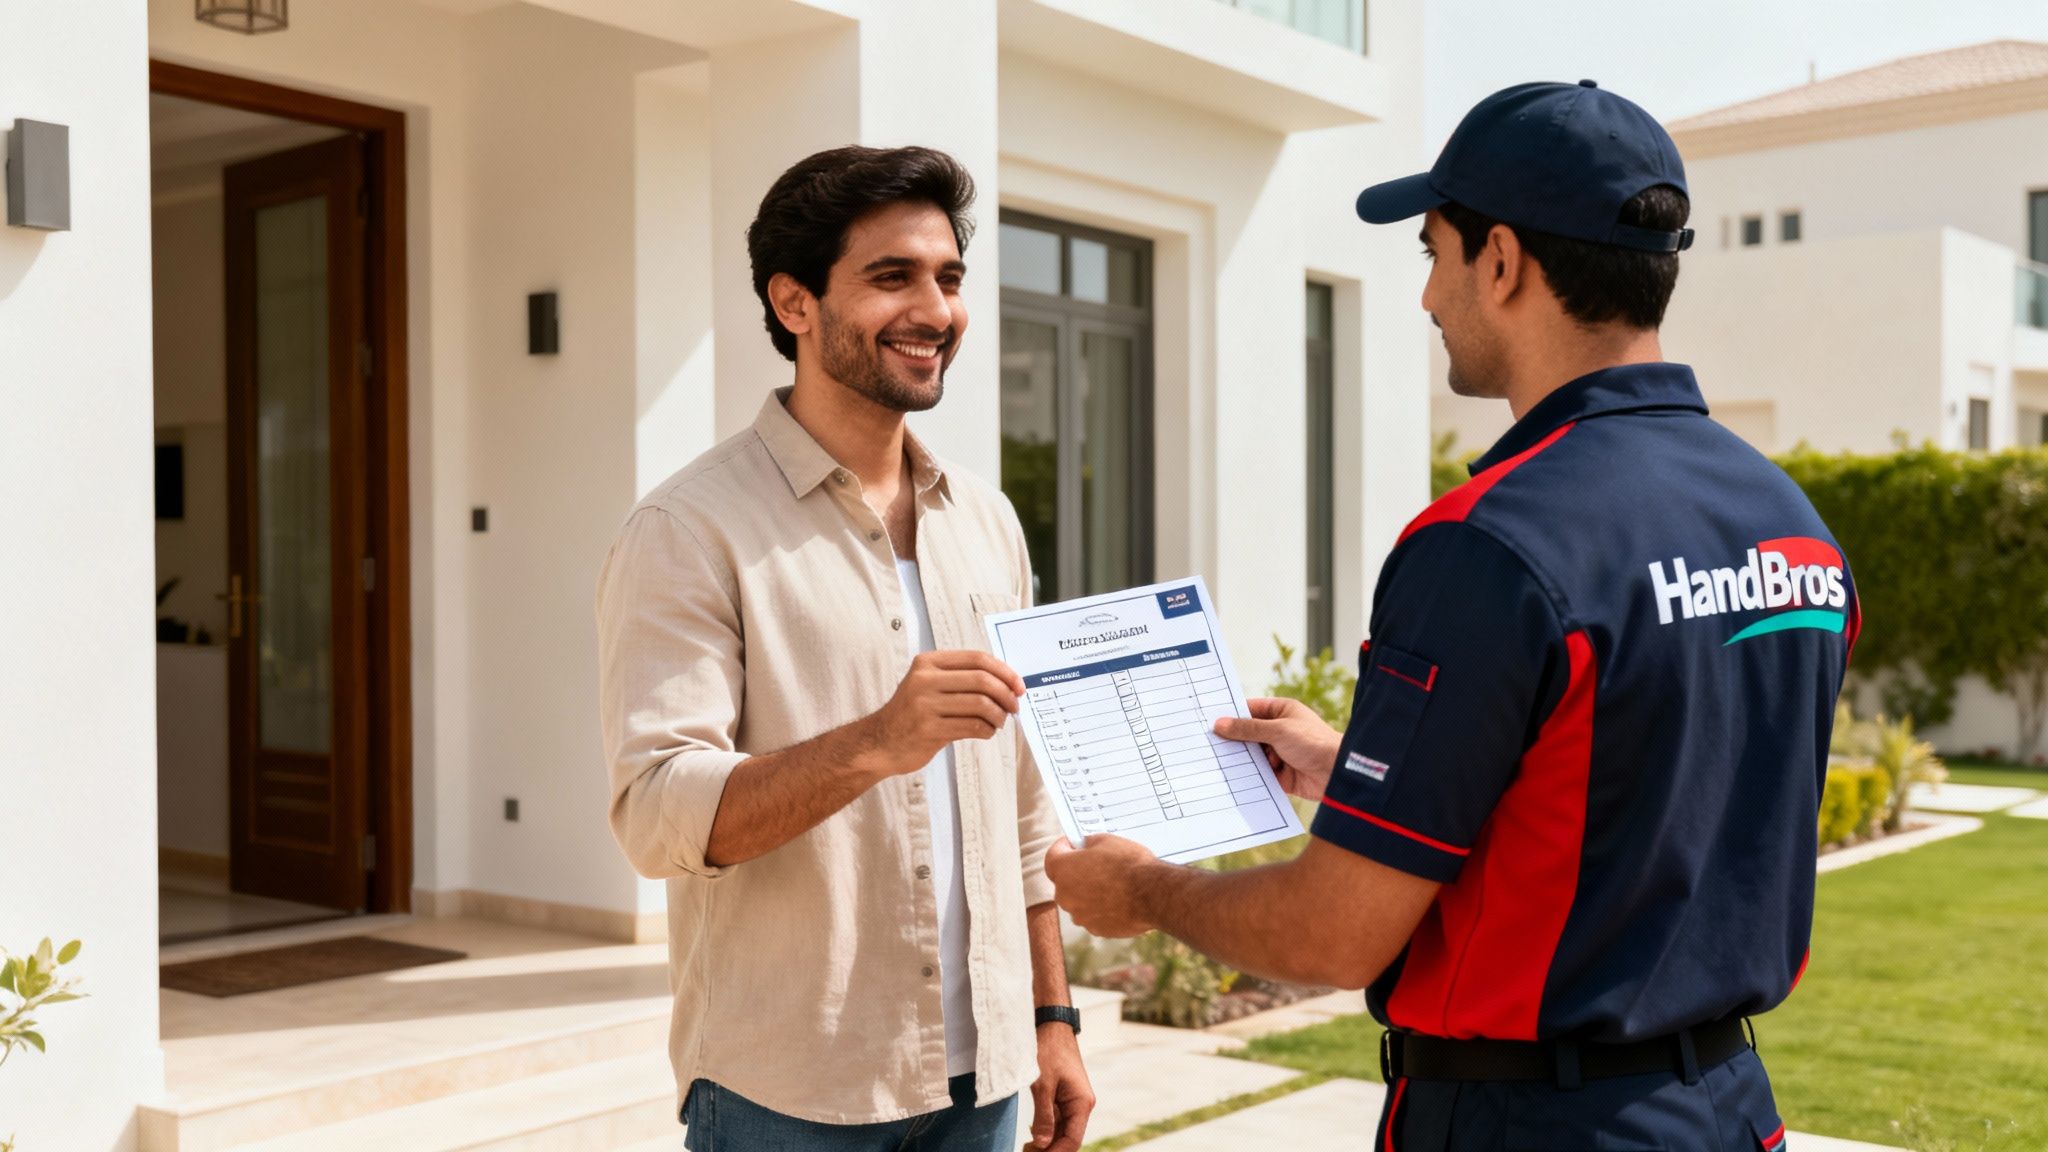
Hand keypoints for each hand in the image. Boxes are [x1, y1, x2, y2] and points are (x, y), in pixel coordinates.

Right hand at [856, 650, 1022, 777]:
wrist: (879, 743)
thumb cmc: (911, 714)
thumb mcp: (928, 685)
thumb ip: (960, 679)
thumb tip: (1006, 682)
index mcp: (928, 663)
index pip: (977, 659)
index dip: (1004, 671)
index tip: (1018, 685)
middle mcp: (925, 680)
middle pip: (982, 680)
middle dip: (1006, 695)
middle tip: (1014, 706)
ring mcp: (925, 705)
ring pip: (981, 705)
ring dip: (998, 716)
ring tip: (999, 722)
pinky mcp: (929, 730)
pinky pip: (972, 727)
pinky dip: (987, 730)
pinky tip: (986, 732)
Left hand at [1027, 1021, 1093, 1151]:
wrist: (1051, 1024)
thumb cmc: (1048, 1049)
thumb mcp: (1042, 1084)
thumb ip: (1043, 1116)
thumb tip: (1043, 1143)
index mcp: (1082, 1103)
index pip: (1072, 1140)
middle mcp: (1081, 1105)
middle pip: (1068, 1138)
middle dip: (1049, 1149)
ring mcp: (1073, 1101)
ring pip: (1062, 1130)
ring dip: (1047, 1141)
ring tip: (1026, 1148)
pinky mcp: (1063, 1096)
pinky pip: (1057, 1119)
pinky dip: (1046, 1129)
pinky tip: (1031, 1134)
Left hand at [1044, 835, 1159, 937]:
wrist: (1152, 895)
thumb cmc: (1129, 865)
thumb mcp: (1107, 841)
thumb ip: (1089, 843)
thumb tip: (1085, 846)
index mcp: (1062, 870)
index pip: (1052, 856)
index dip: (1064, 847)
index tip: (1073, 844)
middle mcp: (1065, 895)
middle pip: (1064, 881)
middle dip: (1077, 872)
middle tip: (1097, 864)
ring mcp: (1079, 915)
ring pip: (1079, 901)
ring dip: (1089, 892)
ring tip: (1113, 884)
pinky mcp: (1095, 929)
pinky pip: (1093, 915)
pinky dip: (1101, 908)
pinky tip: (1119, 900)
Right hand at [1212, 697, 1341, 802]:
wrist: (1338, 773)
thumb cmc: (1314, 742)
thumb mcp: (1277, 730)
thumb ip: (1247, 729)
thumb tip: (1220, 724)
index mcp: (1282, 712)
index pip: (1251, 710)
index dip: (1231, 715)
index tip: (1209, 720)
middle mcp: (1280, 731)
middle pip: (1249, 734)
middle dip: (1232, 740)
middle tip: (1207, 743)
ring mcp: (1280, 753)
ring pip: (1252, 755)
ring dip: (1240, 759)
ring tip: (1215, 761)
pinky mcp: (1281, 774)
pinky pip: (1259, 773)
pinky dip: (1248, 776)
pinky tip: (1230, 778)